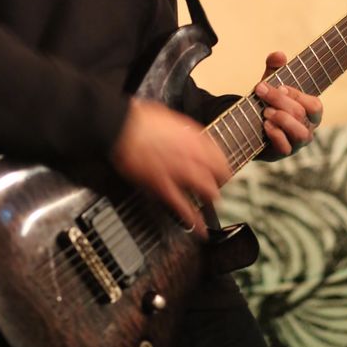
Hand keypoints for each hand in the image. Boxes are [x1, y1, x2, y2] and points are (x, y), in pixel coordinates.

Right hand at [110, 98, 229, 236]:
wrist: (122, 126)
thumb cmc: (141, 118)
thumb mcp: (170, 118)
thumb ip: (183, 131)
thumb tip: (188, 136)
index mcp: (193, 137)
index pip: (219, 156)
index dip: (224, 166)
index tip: (224, 172)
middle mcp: (192, 156)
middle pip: (218, 175)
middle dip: (222, 184)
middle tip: (222, 189)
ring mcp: (179, 173)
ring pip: (206, 191)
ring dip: (212, 199)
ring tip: (214, 206)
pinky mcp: (163, 186)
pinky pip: (183, 206)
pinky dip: (193, 219)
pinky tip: (200, 229)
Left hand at [256, 51, 322, 161]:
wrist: (249, 126)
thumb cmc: (266, 102)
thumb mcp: (270, 83)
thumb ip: (274, 68)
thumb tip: (279, 55)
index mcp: (309, 112)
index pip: (315, 105)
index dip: (297, 95)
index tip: (279, 86)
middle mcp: (307, 128)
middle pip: (302, 114)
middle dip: (280, 100)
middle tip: (261, 91)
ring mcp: (296, 143)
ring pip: (301, 134)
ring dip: (282, 119)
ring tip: (266, 112)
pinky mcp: (282, 153)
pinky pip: (286, 148)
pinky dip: (275, 134)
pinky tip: (264, 125)